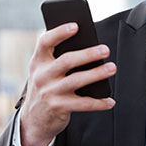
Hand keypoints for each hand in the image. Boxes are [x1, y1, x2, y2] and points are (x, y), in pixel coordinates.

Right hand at [19, 22, 115, 145]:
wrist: (34, 119)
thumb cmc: (46, 87)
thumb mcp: (45, 71)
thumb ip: (58, 58)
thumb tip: (90, 48)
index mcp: (38, 61)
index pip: (45, 42)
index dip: (59, 32)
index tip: (76, 26)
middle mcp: (41, 75)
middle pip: (67, 60)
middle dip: (88, 54)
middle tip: (105, 49)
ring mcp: (49, 92)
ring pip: (76, 80)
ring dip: (97, 74)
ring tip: (111, 67)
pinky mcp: (58, 107)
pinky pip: (82, 104)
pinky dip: (99, 102)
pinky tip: (109, 100)